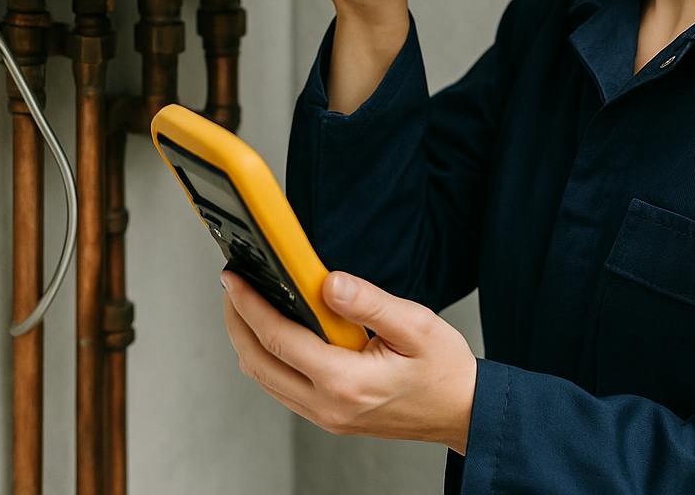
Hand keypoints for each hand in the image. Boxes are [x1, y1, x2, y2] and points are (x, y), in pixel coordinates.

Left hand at [221, 268, 476, 454]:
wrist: (461, 411)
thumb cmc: (444, 370)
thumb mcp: (416, 325)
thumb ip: (370, 302)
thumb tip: (329, 282)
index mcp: (346, 382)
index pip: (279, 339)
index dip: (250, 305)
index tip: (235, 279)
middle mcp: (328, 405)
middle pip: (259, 363)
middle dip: (238, 321)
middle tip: (233, 286)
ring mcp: (326, 415)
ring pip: (266, 378)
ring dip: (248, 340)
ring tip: (247, 302)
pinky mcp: (329, 415)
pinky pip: (283, 386)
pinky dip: (268, 356)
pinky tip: (277, 330)